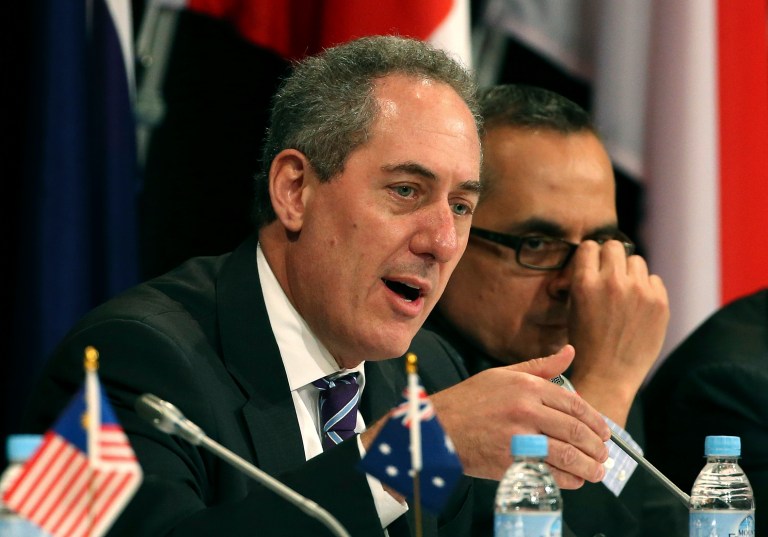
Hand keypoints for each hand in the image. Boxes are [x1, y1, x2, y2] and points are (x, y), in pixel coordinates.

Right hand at [428, 345, 609, 488]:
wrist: (437, 427)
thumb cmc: (468, 400)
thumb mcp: (502, 375)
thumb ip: (540, 366)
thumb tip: (570, 351)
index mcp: (527, 386)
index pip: (574, 404)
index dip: (595, 421)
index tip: (604, 432)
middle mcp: (526, 410)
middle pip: (576, 430)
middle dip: (597, 446)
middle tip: (604, 454)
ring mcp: (518, 438)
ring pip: (568, 454)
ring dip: (589, 466)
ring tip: (597, 471)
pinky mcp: (510, 462)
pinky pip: (549, 474)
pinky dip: (568, 480)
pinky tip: (575, 480)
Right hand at [564, 240, 668, 425]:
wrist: (609, 375)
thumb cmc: (586, 343)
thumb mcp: (573, 308)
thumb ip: (583, 281)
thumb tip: (593, 259)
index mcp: (585, 283)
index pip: (590, 247)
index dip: (591, 255)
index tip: (593, 264)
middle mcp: (612, 282)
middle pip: (614, 247)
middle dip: (610, 258)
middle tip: (610, 274)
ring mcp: (638, 292)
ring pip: (636, 261)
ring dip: (630, 272)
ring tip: (626, 292)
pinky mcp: (659, 302)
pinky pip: (654, 280)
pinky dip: (647, 289)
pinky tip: (639, 306)